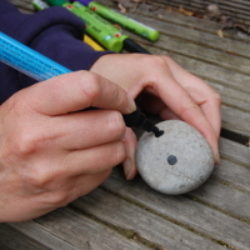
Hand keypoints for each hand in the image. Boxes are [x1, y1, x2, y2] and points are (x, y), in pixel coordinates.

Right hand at [0, 71, 135, 221]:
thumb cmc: (9, 137)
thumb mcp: (27, 105)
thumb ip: (69, 97)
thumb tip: (114, 101)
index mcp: (31, 106)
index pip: (89, 88)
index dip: (116, 93)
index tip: (124, 101)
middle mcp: (42, 139)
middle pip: (111, 124)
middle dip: (116, 121)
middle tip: (106, 122)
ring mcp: (54, 170)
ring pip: (116, 150)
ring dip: (114, 144)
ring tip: (97, 142)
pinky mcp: (65, 192)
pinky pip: (105, 172)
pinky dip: (103, 164)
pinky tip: (86, 160)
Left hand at [91, 54, 220, 176]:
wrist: (91, 71)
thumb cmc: (99, 83)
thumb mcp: (112, 112)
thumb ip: (125, 142)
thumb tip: (133, 171)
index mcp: (157, 72)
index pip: (189, 104)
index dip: (203, 130)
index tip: (210, 153)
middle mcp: (168, 70)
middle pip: (205, 96)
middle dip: (211, 125)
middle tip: (209, 150)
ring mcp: (169, 75)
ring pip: (199, 99)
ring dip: (202, 123)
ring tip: (200, 146)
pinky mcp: (166, 84)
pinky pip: (185, 103)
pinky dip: (189, 120)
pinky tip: (185, 136)